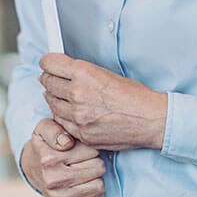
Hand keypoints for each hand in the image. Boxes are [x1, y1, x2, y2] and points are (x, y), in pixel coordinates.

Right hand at [20, 118, 105, 196]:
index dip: (90, 147)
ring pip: (99, 187)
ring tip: (84, 173)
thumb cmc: (45, 146)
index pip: (92, 150)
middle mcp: (53, 181)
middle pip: (98, 168)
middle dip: (95, 162)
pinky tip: (84, 188)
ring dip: (96, 179)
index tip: (81, 148)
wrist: (32, 168)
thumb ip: (55, 129)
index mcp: (50, 159)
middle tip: (84, 161)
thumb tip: (67, 143)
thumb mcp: (45, 128)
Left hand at [39, 53, 166, 150]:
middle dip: (49, 79)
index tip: (47, 64)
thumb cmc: (133, 95)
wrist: (150, 120)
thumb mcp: (105, 73)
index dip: (47, 62)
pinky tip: (71, 112)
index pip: (49, 63)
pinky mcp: (81, 133)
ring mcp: (77, 116)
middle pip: (47, 82)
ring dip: (54, 98)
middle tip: (52, 79)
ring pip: (51, 103)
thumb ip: (81, 72)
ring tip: (63, 96)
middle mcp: (77, 93)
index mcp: (84, 73)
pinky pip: (60, 121)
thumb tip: (62, 70)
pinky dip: (62, 115)